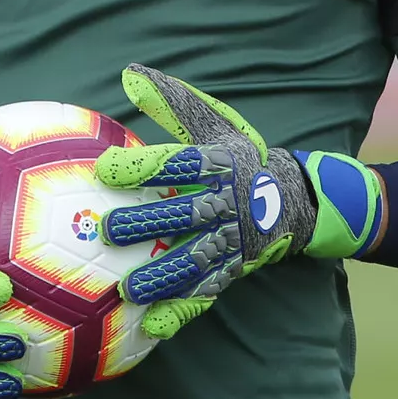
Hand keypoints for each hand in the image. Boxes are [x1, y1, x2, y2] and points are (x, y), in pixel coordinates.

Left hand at [95, 64, 386, 338]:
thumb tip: (129, 72)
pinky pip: (207, 291)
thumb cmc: (238, 156)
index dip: (145, 165)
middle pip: (186, 213)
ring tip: (127, 288)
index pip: (181, 161)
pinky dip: (181, 310)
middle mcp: (227, 202)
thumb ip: (172, 102)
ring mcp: (233, 240)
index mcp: (220, 163)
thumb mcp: (212, 124)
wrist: (292, 197)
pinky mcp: (234, 269)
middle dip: (148, 223)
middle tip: (107, 230)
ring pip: (196, 259)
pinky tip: (153, 326)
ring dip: (162, 275)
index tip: (106, 169)